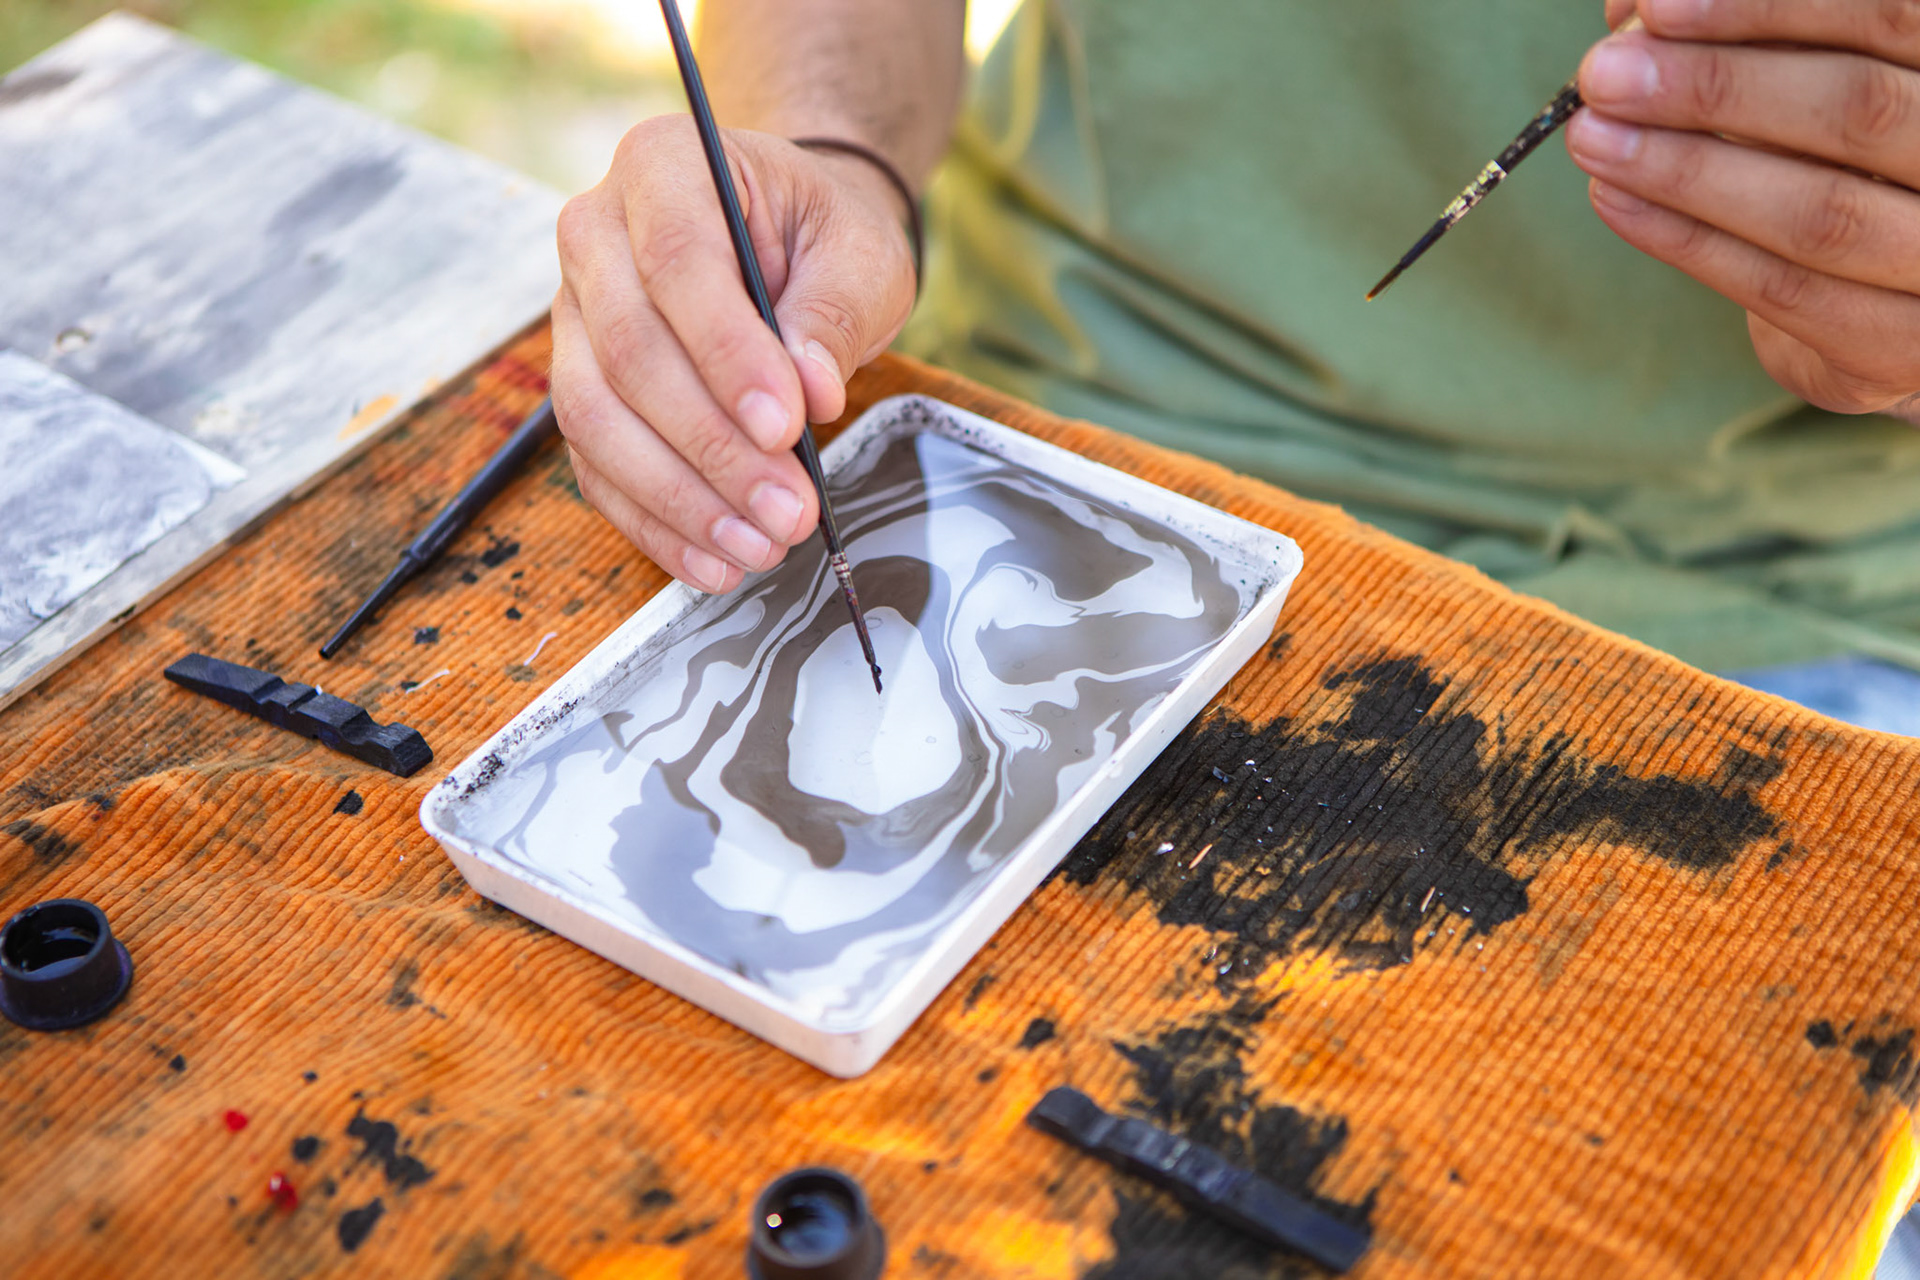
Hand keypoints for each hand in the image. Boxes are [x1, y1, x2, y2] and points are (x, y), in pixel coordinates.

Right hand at [553, 117, 916, 591]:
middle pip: (629, 352)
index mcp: (662, 166)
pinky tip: (716, 562)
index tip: (789, 426)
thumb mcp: (861, 254)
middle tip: (791, 511)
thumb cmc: (823, 235)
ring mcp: (574, 316)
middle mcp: (595, 236)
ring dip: (681, 498)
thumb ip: (835, 314)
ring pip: (596, 419)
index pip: (676, 262)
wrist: (789, 240)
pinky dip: (656, 523)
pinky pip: (597, 466)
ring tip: (762, 547)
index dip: (727, 353)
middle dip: (713, 448)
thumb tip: (809, 393)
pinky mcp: (580, 387)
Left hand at [1568, 0, 1919, 421]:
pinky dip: (1687, 240)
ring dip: (1688, 171)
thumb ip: (1748, 42)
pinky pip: (1782, 289)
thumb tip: (1632, 12)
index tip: (1655, 6)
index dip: (1771, 8)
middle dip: (1717, 89)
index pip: (1893, 17)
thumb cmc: (1852, 159)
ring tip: (1592, 136)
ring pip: (1820, 211)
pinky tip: (1614, 199)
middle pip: (1859, 110)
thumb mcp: (1814, 81)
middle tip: (1603, 76)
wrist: (1896, 299)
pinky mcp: (1901, 344)